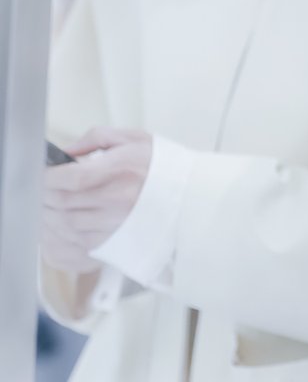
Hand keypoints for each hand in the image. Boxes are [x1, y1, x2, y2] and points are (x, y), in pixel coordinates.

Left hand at [41, 127, 152, 273]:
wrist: (192, 198)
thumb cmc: (164, 168)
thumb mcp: (134, 139)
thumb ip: (96, 138)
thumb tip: (65, 151)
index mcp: (121, 170)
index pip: (70, 177)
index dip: (47, 177)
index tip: (42, 173)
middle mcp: (119, 200)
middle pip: (64, 202)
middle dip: (45, 195)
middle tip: (41, 189)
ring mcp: (119, 224)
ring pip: (67, 225)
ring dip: (50, 216)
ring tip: (49, 206)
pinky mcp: (119, 243)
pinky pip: (80, 242)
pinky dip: (64, 233)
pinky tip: (63, 223)